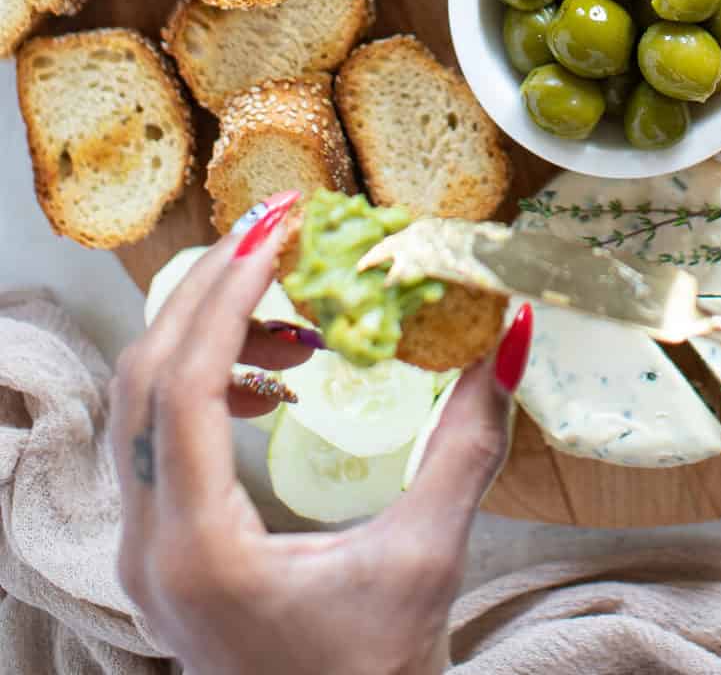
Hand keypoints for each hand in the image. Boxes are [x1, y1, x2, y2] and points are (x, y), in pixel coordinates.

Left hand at [112, 194, 530, 674]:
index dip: (228, 292)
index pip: (184, 385)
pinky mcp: (158, 557)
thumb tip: (514, 335)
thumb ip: (469, 443)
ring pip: (142, 406)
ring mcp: (142, 556)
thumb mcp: (429, 557)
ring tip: (298, 327)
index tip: (280, 227)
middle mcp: (148, 550)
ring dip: (210, 339)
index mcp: (201, 551)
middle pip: (146, 379)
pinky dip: (206, 388)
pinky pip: (157, 441)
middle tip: (281, 232)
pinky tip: (276, 387)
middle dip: (212, 292)